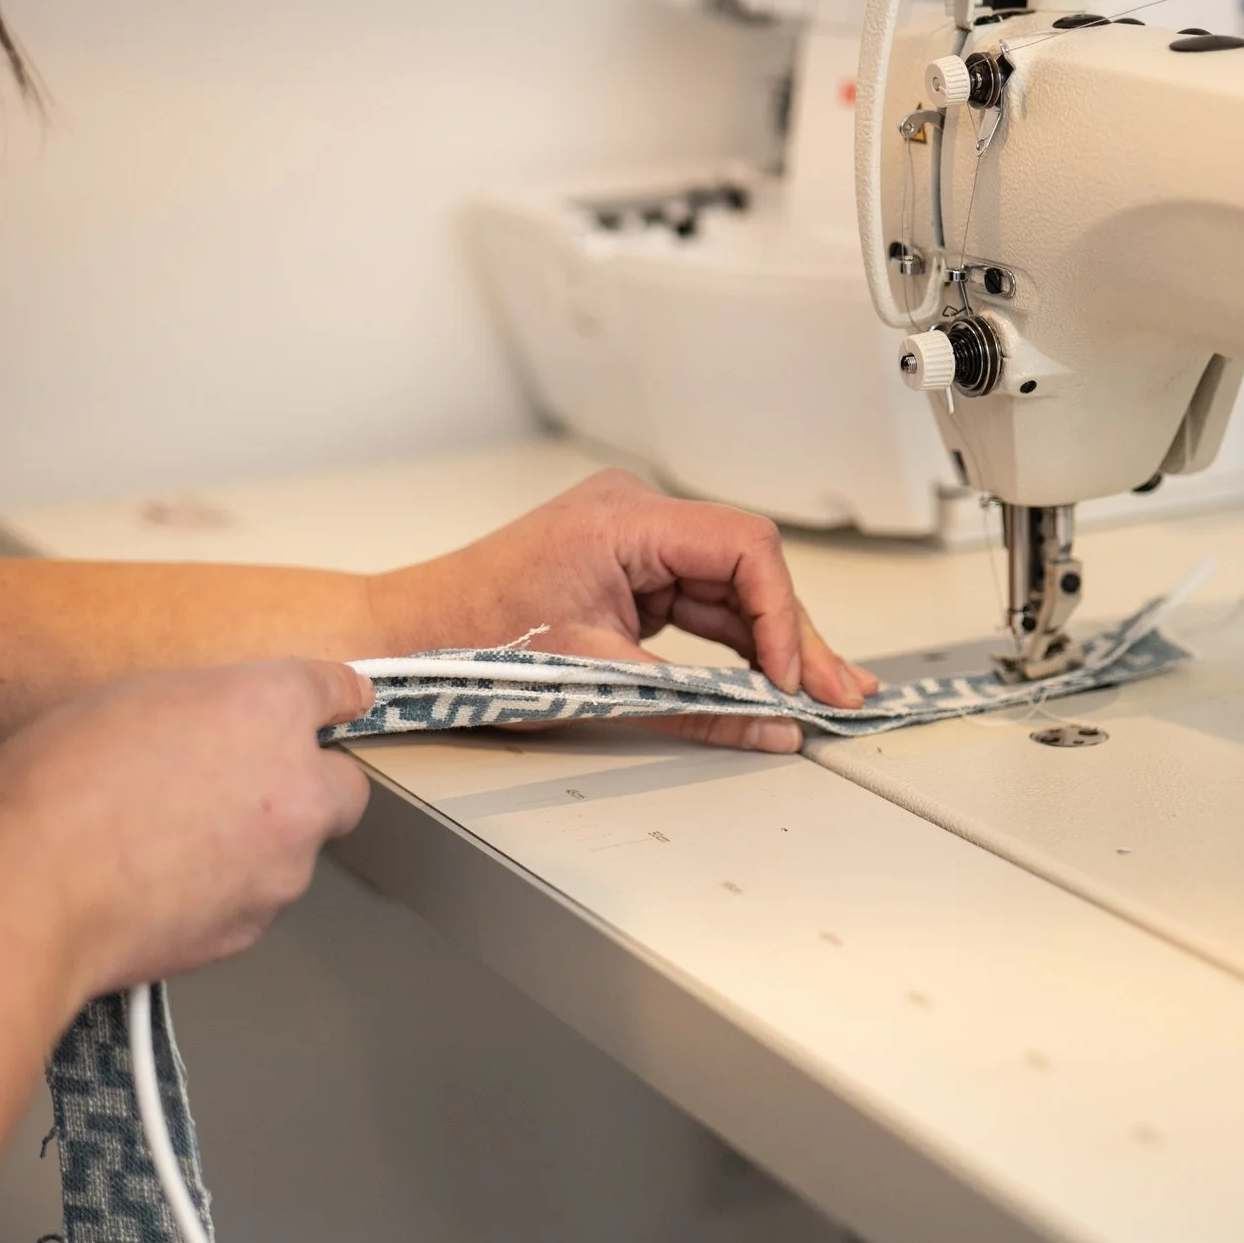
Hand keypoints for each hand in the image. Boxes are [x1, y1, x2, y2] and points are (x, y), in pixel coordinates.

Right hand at [0, 658, 375, 998]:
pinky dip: (224, 891)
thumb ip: (205, 708)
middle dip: (308, 786)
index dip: (332, 699)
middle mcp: (298, 786)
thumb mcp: (132, 697)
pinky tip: (160, 883)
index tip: (340, 703)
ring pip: (296, 851)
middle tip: (243, 787)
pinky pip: (253, 898)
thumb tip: (218, 728)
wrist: (29, 888)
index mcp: (270, 708)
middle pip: (341, 787)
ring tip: (172, 842)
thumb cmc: (59, 784)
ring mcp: (283, 865)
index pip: (335, 691)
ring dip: (258, 844)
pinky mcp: (252, 925)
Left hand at [382, 471, 879, 752]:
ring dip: (771, 644)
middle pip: (747, 568)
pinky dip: (733, 646)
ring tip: (818, 694)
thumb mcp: (595, 682)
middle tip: (838, 692)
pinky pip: (700, 603)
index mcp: (623, 518)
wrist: (404, 638)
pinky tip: (769, 679)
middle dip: (793, 636)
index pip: (742, 546)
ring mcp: (632, 542)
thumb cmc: (469, 641)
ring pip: (730, 589)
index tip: (792, 676)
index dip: (782, 614)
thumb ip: (695, 707)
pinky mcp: (627, 571)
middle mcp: (633, 515)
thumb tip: (769, 727)